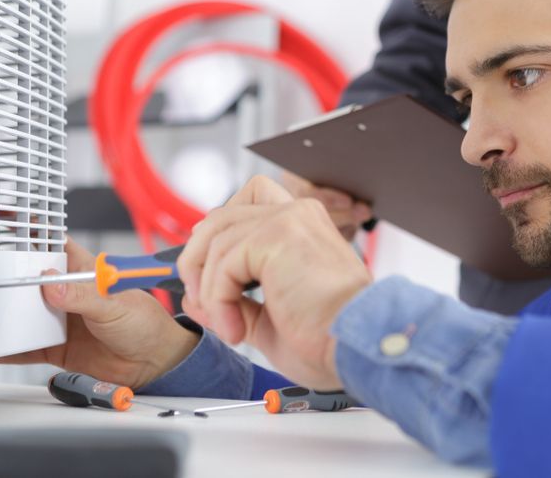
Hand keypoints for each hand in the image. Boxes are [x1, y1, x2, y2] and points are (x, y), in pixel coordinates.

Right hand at [0, 238, 199, 389]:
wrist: (154, 362)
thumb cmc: (144, 323)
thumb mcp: (114, 304)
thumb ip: (82, 296)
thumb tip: (52, 286)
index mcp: (83, 271)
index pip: (52, 248)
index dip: (30, 239)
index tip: (5, 234)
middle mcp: (67, 294)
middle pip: (29, 282)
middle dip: (9, 281)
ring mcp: (60, 320)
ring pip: (24, 314)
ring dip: (8, 316)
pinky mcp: (56, 346)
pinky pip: (27, 348)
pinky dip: (11, 349)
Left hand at [178, 175, 372, 388]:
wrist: (357, 347)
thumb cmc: (330, 339)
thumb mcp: (269, 319)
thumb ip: (233, 301)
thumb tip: (193, 297)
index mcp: (302, 226)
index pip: (246, 204)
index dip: (217, 236)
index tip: (208, 277)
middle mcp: (296, 214)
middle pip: (221, 216)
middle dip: (198, 260)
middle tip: (203, 304)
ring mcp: (288, 219)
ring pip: (215, 240)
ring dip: (209, 290)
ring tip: (230, 328)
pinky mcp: (278, 235)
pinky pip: (223, 262)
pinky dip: (218, 300)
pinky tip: (236, 330)